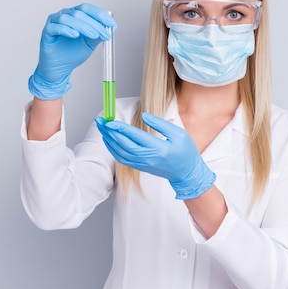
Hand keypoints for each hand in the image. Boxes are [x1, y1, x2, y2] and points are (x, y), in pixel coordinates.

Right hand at [28, 3, 115, 99]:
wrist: (60, 68)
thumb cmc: (72, 53)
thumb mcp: (89, 44)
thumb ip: (98, 35)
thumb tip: (111, 28)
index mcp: (75, 16)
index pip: (88, 9)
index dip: (101, 15)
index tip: (112, 25)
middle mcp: (64, 16)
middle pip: (79, 13)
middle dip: (95, 23)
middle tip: (104, 34)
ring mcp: (54, 23)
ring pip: (67, 18)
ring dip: (83, 26)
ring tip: (93, 36)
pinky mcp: (47, 33)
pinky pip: (55, 27)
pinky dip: (66, 29)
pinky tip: (75, 35)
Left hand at [94, 112, 215, 199]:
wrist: (186, 173)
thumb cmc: (185, 152)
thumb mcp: (179, 134)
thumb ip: (160, 124)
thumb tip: (144, 115)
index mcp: (158, 149)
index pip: (135, 137)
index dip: (121, 128)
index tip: (111, 120)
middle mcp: (148, 158)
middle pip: (123, 145)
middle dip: (110, 132)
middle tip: (100, 120)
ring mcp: (143, 164)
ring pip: (120, 153)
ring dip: (109, 140)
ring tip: (102, 128)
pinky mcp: (140, 167)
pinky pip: (122, 159)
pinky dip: (113, 149)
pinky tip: (109, 140)